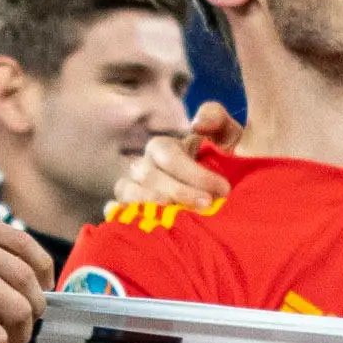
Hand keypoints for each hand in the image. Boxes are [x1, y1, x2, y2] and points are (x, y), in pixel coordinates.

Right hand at [108, 105, 240, 216]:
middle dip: (179, 191)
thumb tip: (197, 124)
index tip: (223, 188)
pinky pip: (117, 210)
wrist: (223, 200)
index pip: (168, 155)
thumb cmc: (223, 166)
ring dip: (152, 204)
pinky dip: (124, 215)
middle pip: (148, 176)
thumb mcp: (226, 137)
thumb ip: (215, 118)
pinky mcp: (128, 212)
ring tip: (178, 218)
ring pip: (128, 191)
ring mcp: (133, 190)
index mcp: (164, 148)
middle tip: (207, 205)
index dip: (194, 173)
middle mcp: (144, 167)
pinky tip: (142, 224)